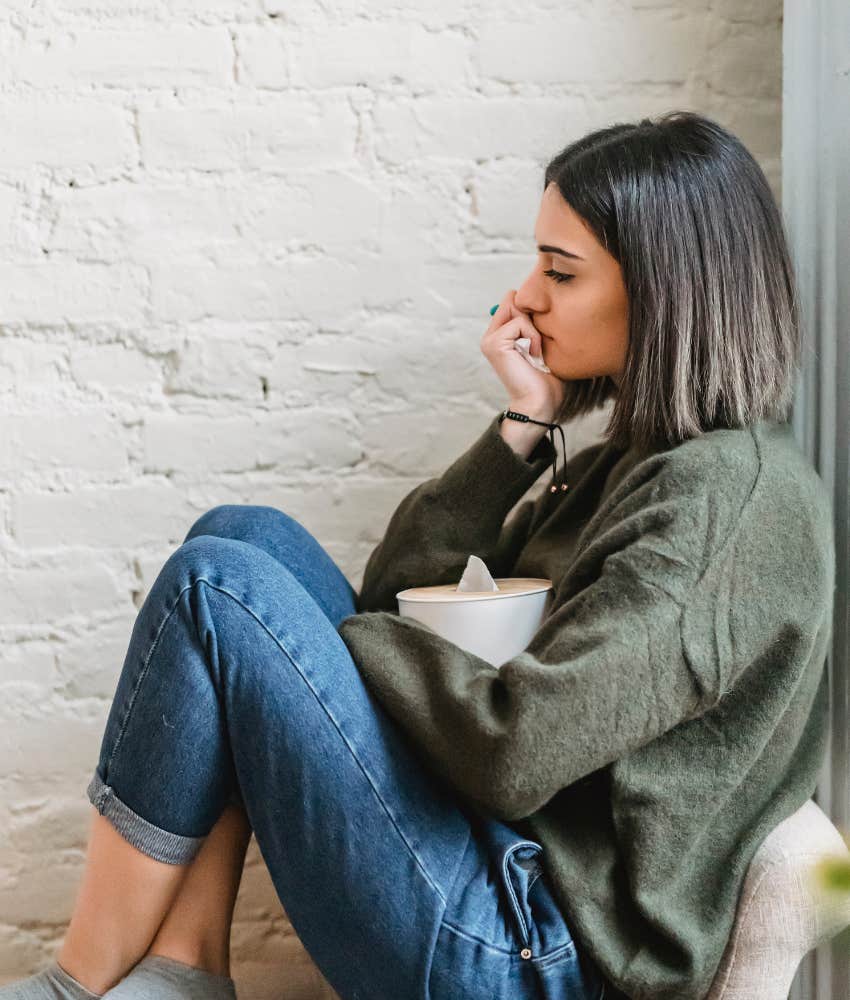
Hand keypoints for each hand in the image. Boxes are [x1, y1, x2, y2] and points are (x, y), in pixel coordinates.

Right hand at [480, 289, 566, 422]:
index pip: (513, 302)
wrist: (539, 403)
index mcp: (500, 335)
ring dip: (534, 330)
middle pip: (513, 301)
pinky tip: (534, 355)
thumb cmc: (546, 379)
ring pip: (517, 310)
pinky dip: (533, 337)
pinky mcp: (495, 343)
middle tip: (538, 346)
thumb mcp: (541, 343)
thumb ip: (534, 322)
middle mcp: (491, 336)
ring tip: (537, 353)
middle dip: (532, 318)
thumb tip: (532, 300)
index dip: (531, 311)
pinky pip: (519, 322)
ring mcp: (490, 339)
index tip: (540, 336)